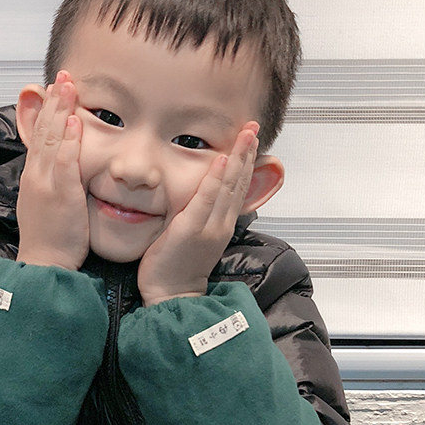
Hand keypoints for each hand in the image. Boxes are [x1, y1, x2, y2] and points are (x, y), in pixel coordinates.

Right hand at [16, 71, 88, 270]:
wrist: (44, 264)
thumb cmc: (49, 241)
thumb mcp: (46, 205)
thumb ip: (53, 183)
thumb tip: (61, 168)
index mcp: (34, 178)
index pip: (40, 137)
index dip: (48, 112)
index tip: (57, 91)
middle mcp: (36, 177)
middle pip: (43, 131)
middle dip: (53, 101)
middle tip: (63, 76)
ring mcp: (46, 184)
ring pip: (51, 140)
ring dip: (60, 110)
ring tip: (68, 86)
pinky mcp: (60, 196)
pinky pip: (64, 163)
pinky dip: (68, 141)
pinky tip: (74, 122)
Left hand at [137, 123, 259, 306]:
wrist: (171, 296)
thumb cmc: (176, 270)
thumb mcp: (194, 240)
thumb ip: (199, 219)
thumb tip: (197, 201)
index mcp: (221, 226)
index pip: (237, 188)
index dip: (245, 163)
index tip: (249, 141)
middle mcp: (220, 224)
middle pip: (239, 182)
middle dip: (247, 152)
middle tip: (253, 127)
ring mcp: (209, 227)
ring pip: (228, 186)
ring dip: (238, 157)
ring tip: (245, 134)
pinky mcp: (191, 229)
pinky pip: (206, 199)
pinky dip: (215, 178)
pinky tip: (222, 159)